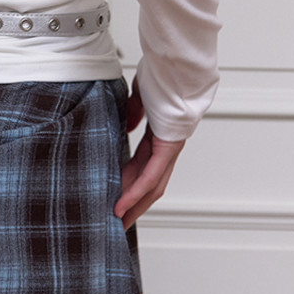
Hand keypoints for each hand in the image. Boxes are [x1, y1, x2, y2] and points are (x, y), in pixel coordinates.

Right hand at [114, 77, 184, 228]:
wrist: (178, 67)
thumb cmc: (163, 76)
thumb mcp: (140, 97)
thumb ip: (133, 112)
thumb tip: (127, 126)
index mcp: (159, 138)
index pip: (142, 168)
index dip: (130, 186)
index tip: (115, 199)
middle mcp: (166, 148)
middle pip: (149, 186)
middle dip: (133, 207)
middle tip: (117, 225)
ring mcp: (169, 150)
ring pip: (151, 188)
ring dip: (134, 208)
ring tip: (117, 224)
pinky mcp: (168, 148)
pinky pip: (150, 177)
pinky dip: (135, 193)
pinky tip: (121, 206)